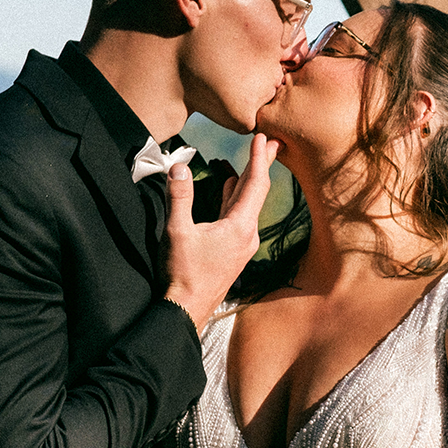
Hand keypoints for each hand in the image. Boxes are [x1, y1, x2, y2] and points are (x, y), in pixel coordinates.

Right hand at [161, 133, 278, 331]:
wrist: (187, 310)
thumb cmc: (183, 274)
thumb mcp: (177, 232)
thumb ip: (179, 197)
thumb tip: (179, 167)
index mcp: (240, 227)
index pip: (255, 184)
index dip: (259, 158)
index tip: (264, 137)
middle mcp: (248, 234)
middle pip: (258, 191)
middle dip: (262, 164)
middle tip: (270, 141)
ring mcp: (243, 244)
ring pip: (249, 204)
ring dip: (249, 180)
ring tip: (253, 159)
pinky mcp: (235, 250)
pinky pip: (240, 216)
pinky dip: (237, 197)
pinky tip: (231, 187)